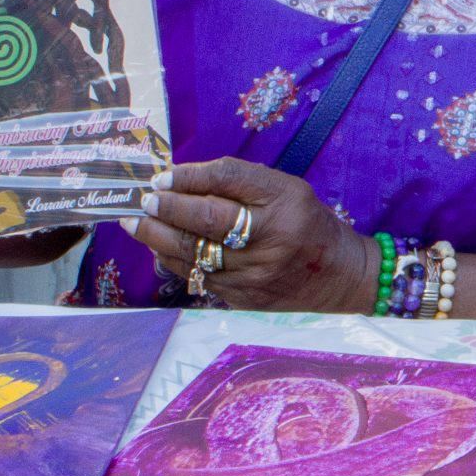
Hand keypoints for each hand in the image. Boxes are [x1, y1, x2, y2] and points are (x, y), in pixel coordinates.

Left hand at [133, 158, 379, 313]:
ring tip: (137, 224)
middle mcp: (270, 238)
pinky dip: (174, 261)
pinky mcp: (243, 298)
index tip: (163, 177)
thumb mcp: (284, 190)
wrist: (339, 276)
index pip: (227, 179)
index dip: (190, 177)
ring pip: (194, 253)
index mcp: (283, 201)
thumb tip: (182, 180)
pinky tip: (160, 249)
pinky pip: (198, 277)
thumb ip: (238, 182)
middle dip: (167, 208)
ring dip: (158, 238)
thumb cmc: (306, 222)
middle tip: (143, 201)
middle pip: (206, 219)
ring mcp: (254, 274)